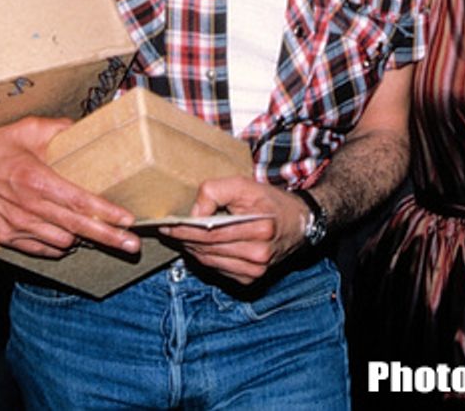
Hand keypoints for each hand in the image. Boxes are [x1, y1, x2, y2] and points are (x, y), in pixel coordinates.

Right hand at [0, 116, 138, 258]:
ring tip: (97, 231)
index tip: (129, 220)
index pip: (80, 202)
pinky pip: (40, 249)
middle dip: (108, 238)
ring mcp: (16, 225)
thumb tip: (87, 126)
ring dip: (80, 238)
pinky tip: (67, 236)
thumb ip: (62, 128)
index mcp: (36, 180)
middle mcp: (28, 207)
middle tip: (132, 245)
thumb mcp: (30, 128)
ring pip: (61, 243)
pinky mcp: (5, 236)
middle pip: (77, 228)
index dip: (106, 213)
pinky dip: (56, 244)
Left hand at [157, 176, 309, 284]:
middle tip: (167, 229)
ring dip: (191, 249)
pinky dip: (205, 258)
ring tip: (179, 236)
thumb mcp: (246, 185)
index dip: (184, 229)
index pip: (211, 232)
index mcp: (261, 228)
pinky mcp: (250, 279)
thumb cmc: (271, 202)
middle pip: (207, 249)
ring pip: (209, 262)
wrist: (299, 224)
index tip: (165, 224)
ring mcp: (255, 271)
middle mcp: (259, 255)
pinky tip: (198, 246)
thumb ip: (216, 191)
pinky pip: (217, 269)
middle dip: (183, 238)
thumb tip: (193, 213)